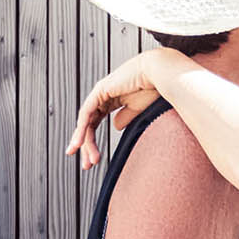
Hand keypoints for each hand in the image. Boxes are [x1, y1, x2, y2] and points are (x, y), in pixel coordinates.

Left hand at [66, 50, 167, 167]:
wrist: (159, 73)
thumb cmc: (154, 88)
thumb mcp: (138, 108)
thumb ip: (125, 117)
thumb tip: (115, 126)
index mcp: (111, 98)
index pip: (95, 122)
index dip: (92, 140)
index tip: (93, 159)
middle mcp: (102, 95)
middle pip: (89, 124)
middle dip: (87, 146)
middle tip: (87, 165)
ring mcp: (99, 92)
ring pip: (86, 121)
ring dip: (83, 141)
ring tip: (84, 160)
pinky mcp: (100, 91)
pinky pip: (87, 113)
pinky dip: (82, 129)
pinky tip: (79, 143)